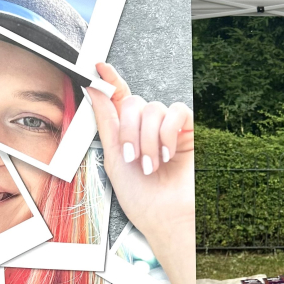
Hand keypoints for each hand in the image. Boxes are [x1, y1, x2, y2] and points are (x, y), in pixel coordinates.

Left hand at [86, 63, 194, 283]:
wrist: (165, 216)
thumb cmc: (141, 196)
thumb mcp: (113, 158)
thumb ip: (106, 122)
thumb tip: (95, 90)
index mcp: (126, 131)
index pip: (118, 98)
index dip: (109, 80)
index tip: (97, 67)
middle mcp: (147, 127)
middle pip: (134, 102)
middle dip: (129, 130)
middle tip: (131, 157)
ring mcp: (168, 128)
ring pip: (153, 108)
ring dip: (147, 139)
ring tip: (151, 164)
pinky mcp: (188, 131)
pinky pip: (177, 112)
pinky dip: (168, 132)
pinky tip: (167, 153)